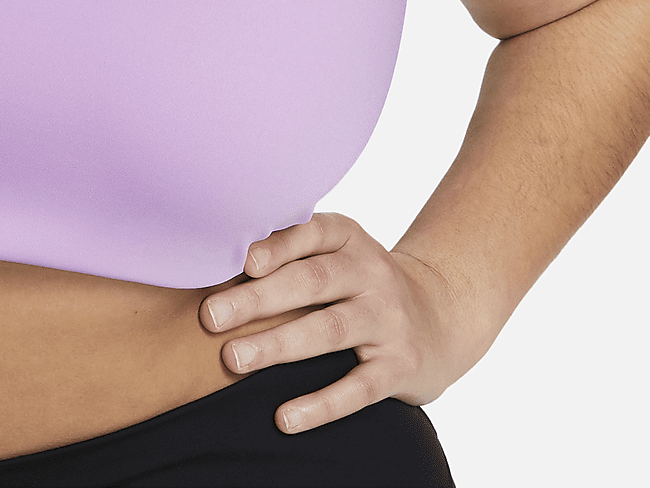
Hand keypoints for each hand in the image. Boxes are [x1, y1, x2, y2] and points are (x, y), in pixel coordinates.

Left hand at [199, 213, 471, 433]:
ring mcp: (388, 319)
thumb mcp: (336, 253)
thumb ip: (289, 251)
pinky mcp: (400, 365)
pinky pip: (358, 388)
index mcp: (349, 237)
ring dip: (279, 345)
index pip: (311, 232)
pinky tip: (284, 417)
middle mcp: (371, 272)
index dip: (277, 245)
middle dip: (259, 298)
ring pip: (330, 330)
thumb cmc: (359, 282)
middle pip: (312, 282)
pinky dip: (320, 404)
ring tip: (233, 359)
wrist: (439, 315)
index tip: (241, 262)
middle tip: (211, 316)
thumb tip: (215, 258)